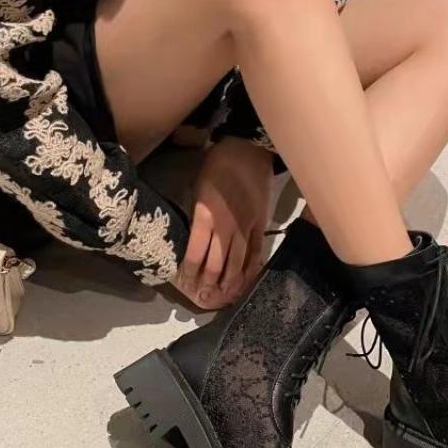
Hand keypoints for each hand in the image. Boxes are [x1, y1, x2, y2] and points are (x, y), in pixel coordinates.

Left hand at [173, 137, 273, 308]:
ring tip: (223, 296)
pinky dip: (250, 270)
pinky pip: (256, 253)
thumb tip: (193, 237)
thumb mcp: (197, 187)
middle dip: (209, 284)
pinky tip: (246, 282)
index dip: (191, 273)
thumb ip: (197, 214)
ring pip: (237, 264)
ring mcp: (246, 228)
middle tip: (204, 297)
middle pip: (217, 264)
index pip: (196, 254)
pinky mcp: (260, 225)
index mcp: (206, 216)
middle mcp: (226, 227)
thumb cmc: (218, 164)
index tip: (186, 284)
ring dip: (229, 283)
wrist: (249, 149)